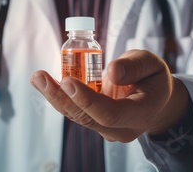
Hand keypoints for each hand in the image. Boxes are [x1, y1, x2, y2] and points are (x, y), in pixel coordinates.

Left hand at [30, 49, 189, 141]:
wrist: (155, 99)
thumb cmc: (153, 79)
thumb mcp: (152, 64)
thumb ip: (135, 66)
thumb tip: (111, 72)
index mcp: (141, 113)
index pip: (111, 114)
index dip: (87, 100)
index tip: (68, 82)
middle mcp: (122, 128)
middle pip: (87, 118)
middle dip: (61, 97)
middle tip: (41, 77)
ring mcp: (107, 128)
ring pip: (77, 116)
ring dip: (55, 97)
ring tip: (37, 77)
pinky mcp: (95, 121)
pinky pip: (75, 111)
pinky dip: (60, 96)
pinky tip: (43, 81)